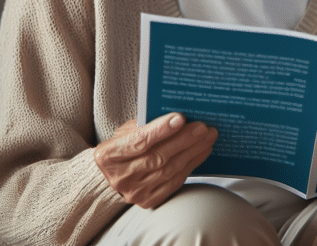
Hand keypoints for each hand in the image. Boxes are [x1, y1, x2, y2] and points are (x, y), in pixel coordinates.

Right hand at [94, 113, 217, 208]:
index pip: (139, 142)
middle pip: (157, 157)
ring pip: (169, 170)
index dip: (161, 130)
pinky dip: (191, 165)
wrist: (114, 175)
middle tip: (203, 127)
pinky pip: (175, 182)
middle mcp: (120, 177)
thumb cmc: (124, 145)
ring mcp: (134, 192)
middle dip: (184, 140)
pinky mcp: (149, 200)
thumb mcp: (126, 131)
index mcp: (108, 155)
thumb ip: (145, 124)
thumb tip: (176, 116)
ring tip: (208, 137)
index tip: (181, 118)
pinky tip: (202, 151)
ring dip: (193, 152)